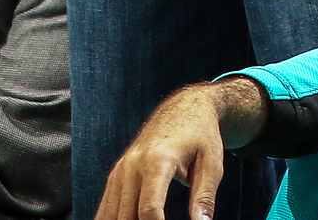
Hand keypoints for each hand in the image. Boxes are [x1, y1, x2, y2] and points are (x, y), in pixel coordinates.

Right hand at [98, 77, 265, 219]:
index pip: (149, 209)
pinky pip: (105, 207)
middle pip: (126, 215)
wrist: (184, 108)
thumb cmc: (201, 135)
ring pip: (110, 214)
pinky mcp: (116, 174)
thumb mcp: (212, 164)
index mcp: (158, 160)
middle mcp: (133, 164)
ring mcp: (121, 169)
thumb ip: (204, 197)